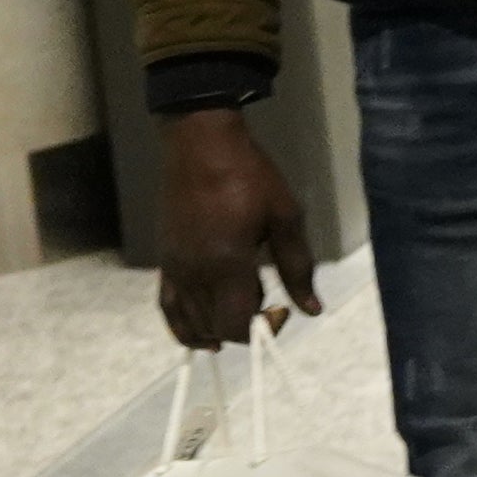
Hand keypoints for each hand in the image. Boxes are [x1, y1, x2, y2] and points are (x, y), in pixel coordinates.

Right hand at [154, 107, 322, 351]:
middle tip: (268, 304)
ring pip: (189, 321)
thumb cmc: (250, 177)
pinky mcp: (165, 260)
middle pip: (215, 327)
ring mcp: (175, 268)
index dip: (262, 331)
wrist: (201, 145)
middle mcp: (195, 273)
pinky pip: (167, 305)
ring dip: (217, 328)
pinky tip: (203, 330)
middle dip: (244, 327)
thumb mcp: (285, 218)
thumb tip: (311, 309)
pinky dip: (183, 325)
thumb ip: (298, 268)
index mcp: (227, 263)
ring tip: (240, 316)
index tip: (281, 310)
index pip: (236, 325)